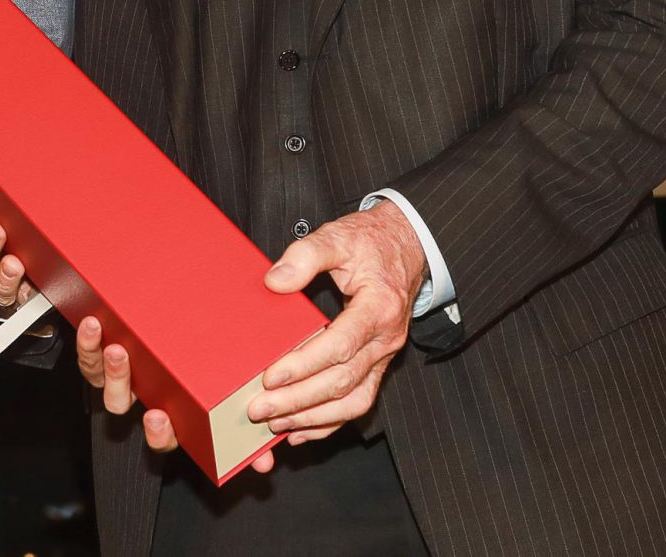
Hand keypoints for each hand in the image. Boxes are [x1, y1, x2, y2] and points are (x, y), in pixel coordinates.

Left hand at [74, 315, 276, 474]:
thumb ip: (245, 438)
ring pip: (101, 379)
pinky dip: (87, 342)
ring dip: (103, 362)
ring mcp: (119, 376)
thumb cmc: (205, 371)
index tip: (159, 418)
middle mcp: (140, 396)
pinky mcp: (102, 354)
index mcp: (168, 412)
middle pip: (121, 403)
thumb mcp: (225, 401)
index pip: (160, 435)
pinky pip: (88, 355)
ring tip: (111, 343)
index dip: (157, 432)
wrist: (171, 324)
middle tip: (124, 361)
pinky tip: (93, 325)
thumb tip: (264, 464)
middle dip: (120, 383)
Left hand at [249, 204, 426, 444]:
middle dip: (299, 400)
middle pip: (343, 381)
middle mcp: (385, 339)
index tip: (270, 377)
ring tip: (275, 424)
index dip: (304, 364)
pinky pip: (358, 402)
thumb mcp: (339, 237)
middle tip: (259, 409)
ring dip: (312, 417)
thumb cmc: (370, 242)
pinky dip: (329, 422)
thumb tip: (275, 281)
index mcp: (379, 308)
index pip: (340, 345)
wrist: (406, 247)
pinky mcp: (377, 365)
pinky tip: (299, 429)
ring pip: (353, 401)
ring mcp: (384, 357)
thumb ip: (307, 255)